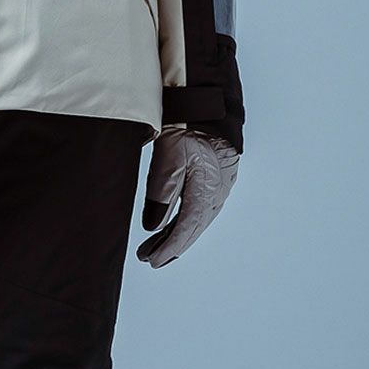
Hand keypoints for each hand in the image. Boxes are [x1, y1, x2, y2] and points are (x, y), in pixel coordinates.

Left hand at [136, 126, 239, 268]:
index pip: (186, 228)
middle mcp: (217, 193)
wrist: (208, 106)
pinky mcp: (216, 179)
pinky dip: (185, 220)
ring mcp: (219, 186)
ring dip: (176, 234)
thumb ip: (161, 194)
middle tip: (149, 258)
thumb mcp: (169, 159)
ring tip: (154, 246)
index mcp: (207, 191)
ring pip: (196, 219)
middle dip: (170, 246)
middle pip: (192, 228)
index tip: (152, 261)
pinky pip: (200, 207)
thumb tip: (153, 225)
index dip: (169, 248)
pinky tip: (173, 225)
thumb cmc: (188, 128)